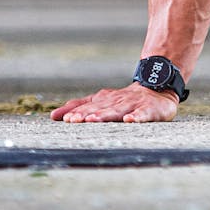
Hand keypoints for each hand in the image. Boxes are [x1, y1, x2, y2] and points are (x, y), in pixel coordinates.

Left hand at [51, 82, 178, 122]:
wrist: (156, 88)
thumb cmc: (123, 100)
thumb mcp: (100, 102)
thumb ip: (78, 107)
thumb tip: (53, 116)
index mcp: (103, 100)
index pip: (88, 106)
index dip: (77, 112)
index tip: (65, 119)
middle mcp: (115, 101)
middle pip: (100, 109)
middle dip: (86, 115)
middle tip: (74, 120)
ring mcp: (132, 105)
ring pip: (117, 111)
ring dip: (105, 115)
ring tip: (93, 120)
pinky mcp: (148, 110)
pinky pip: (142, 114)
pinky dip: (136, 117)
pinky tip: (129, 121)